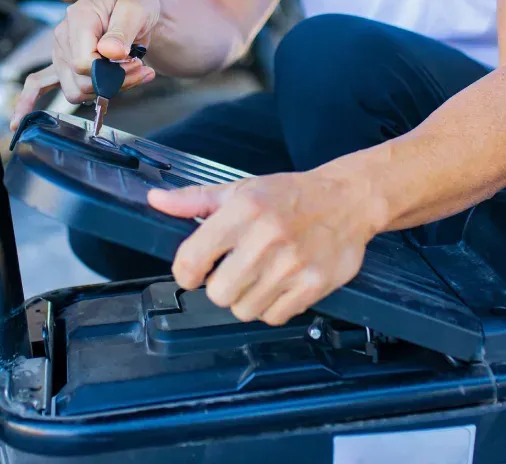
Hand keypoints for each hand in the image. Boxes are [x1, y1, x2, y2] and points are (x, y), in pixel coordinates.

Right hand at [11, 0, 160, 127]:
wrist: (133, 8)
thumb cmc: (134, 5)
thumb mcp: (136, 10)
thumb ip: (122, 31)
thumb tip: (110, 52)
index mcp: (79, 18)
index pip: (84, 63)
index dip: (111, 73)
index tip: (135, 64)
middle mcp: (63, 37)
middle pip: (80, 80)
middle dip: (115, 83)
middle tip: (140, 70)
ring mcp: (60, 53)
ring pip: (73, 90)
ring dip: (102, 91)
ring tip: (130, 76)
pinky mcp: (63, 64)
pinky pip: (37, 84)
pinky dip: (27, 103)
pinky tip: (18, 123)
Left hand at [147, 169, 385, 325]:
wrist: (349, 199)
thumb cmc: (291, 195)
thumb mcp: (241, 190)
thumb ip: (195, 200)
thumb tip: (156, 200)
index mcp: (242, 211)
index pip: (191, 261)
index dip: (186, 273)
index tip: (194, 272)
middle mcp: (266, 238)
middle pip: (217, 294)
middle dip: (221, 287)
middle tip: (235, 271)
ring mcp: (291, 264)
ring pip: (244, 309)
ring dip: (247, 298)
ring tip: (261, 275)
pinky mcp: (313, 284)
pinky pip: (275, 316)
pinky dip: (273, 307)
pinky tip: (280, 284)